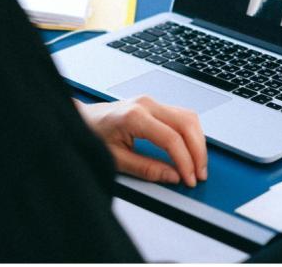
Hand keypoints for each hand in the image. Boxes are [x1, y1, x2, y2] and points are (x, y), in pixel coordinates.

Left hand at [75, 96, 207, 187]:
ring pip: (188, 117)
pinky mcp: (154, 105)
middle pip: (186, 124)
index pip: (171, 138)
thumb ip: (146, 169)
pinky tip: (191, 149)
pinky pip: (181, 116)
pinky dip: (191, 133)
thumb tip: (172, 176)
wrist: (82, 119)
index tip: (189, 178)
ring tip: (198, 165)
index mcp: (134, 116)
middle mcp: (146, 104)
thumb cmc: (93, 135)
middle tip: (199, 174)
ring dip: (198, 142)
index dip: (185, 161)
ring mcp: (151, 102)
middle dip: (197, 152)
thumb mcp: (116, 158)